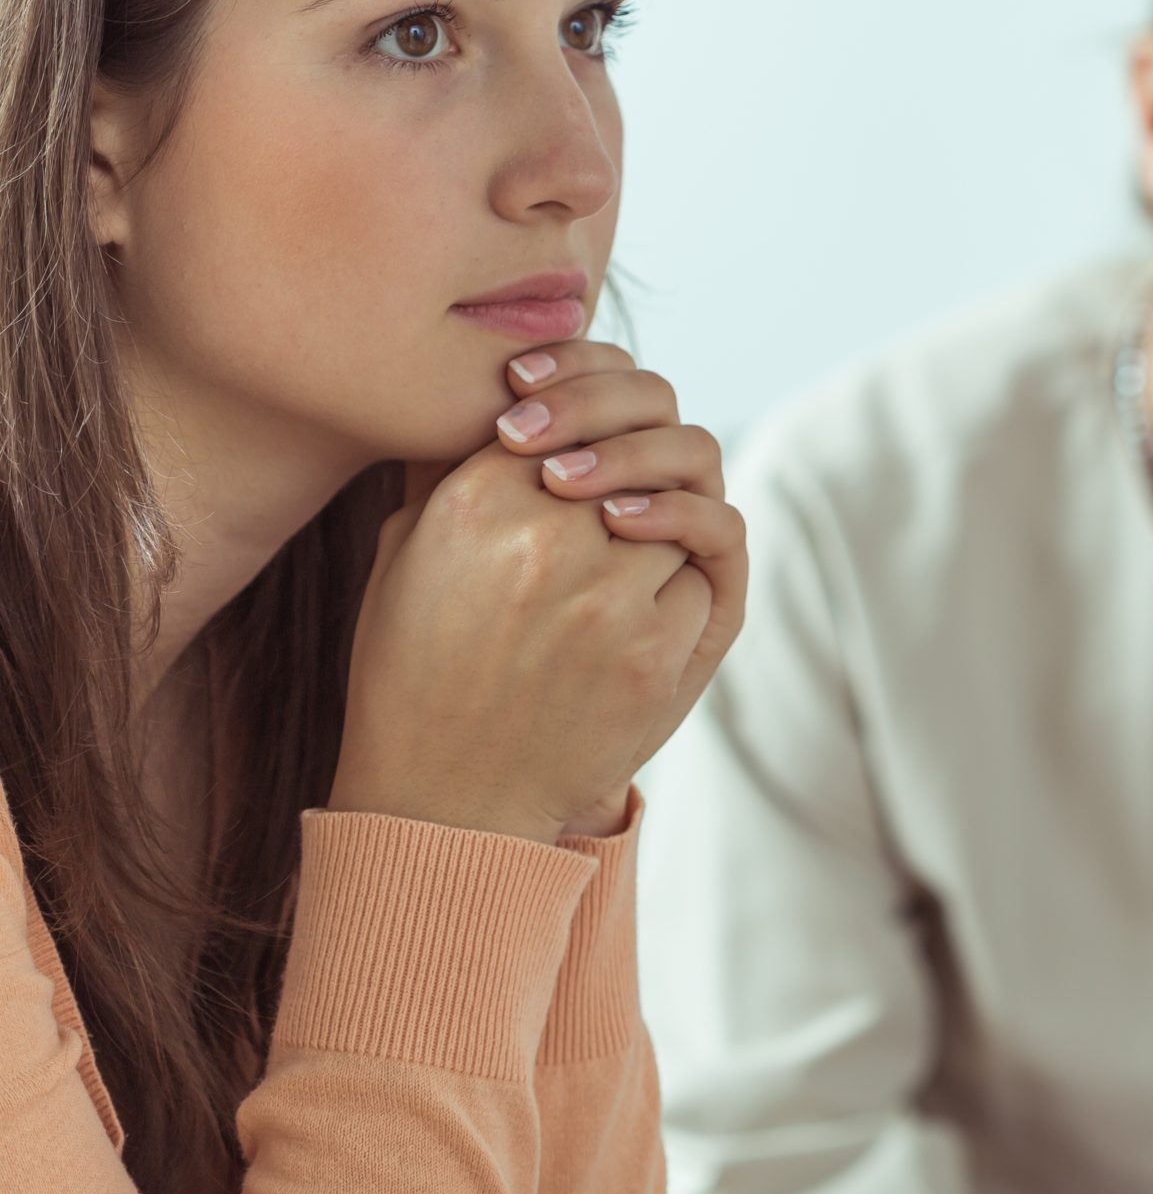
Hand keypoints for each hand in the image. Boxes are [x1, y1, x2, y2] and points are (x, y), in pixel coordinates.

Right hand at [332, 346, 746, 842]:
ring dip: (668, 517)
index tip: (583, 430)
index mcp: (473, 501)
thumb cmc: (414, 671)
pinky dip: (692, 572)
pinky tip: (653, 591)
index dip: (595, 398)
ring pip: (687, 502)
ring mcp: (609, 596)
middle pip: (649, 438)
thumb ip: (452, 470)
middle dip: (647, 448)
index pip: (574, 398)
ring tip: (631, 543)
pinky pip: (709, 572)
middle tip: (627, 476)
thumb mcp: (402, 556)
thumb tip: (512, 392)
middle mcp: (544, 538)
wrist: (445, 800)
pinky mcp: (658, 653)